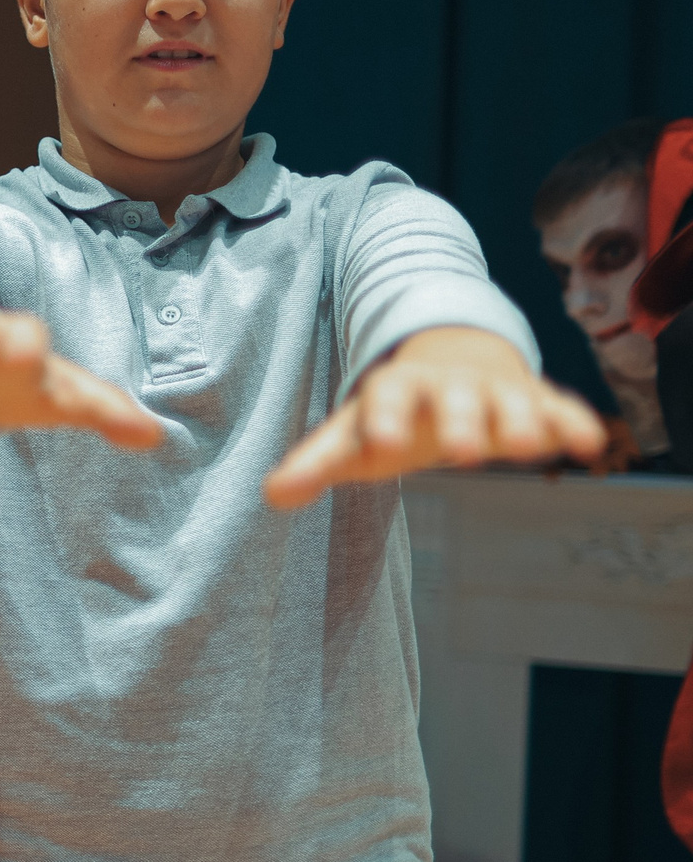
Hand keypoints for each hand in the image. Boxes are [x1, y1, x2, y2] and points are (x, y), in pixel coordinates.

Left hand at [263, 326, 605, 507]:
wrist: (449, 366)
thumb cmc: (392, 414)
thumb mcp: (352, 436)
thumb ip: (315, 463)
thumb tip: (272, 495)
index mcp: (396, 388)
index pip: (385, 396)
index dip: (384, 418)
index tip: (383, 446)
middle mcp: (448, 383)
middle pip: (453, 397)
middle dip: (459, 420)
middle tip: (462, 454)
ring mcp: (494, 389)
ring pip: (508, 399)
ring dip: (518, 419)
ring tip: (528, 447)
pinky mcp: (535, 400)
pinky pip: (557, 407)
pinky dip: (572, 421)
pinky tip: (588, 445)